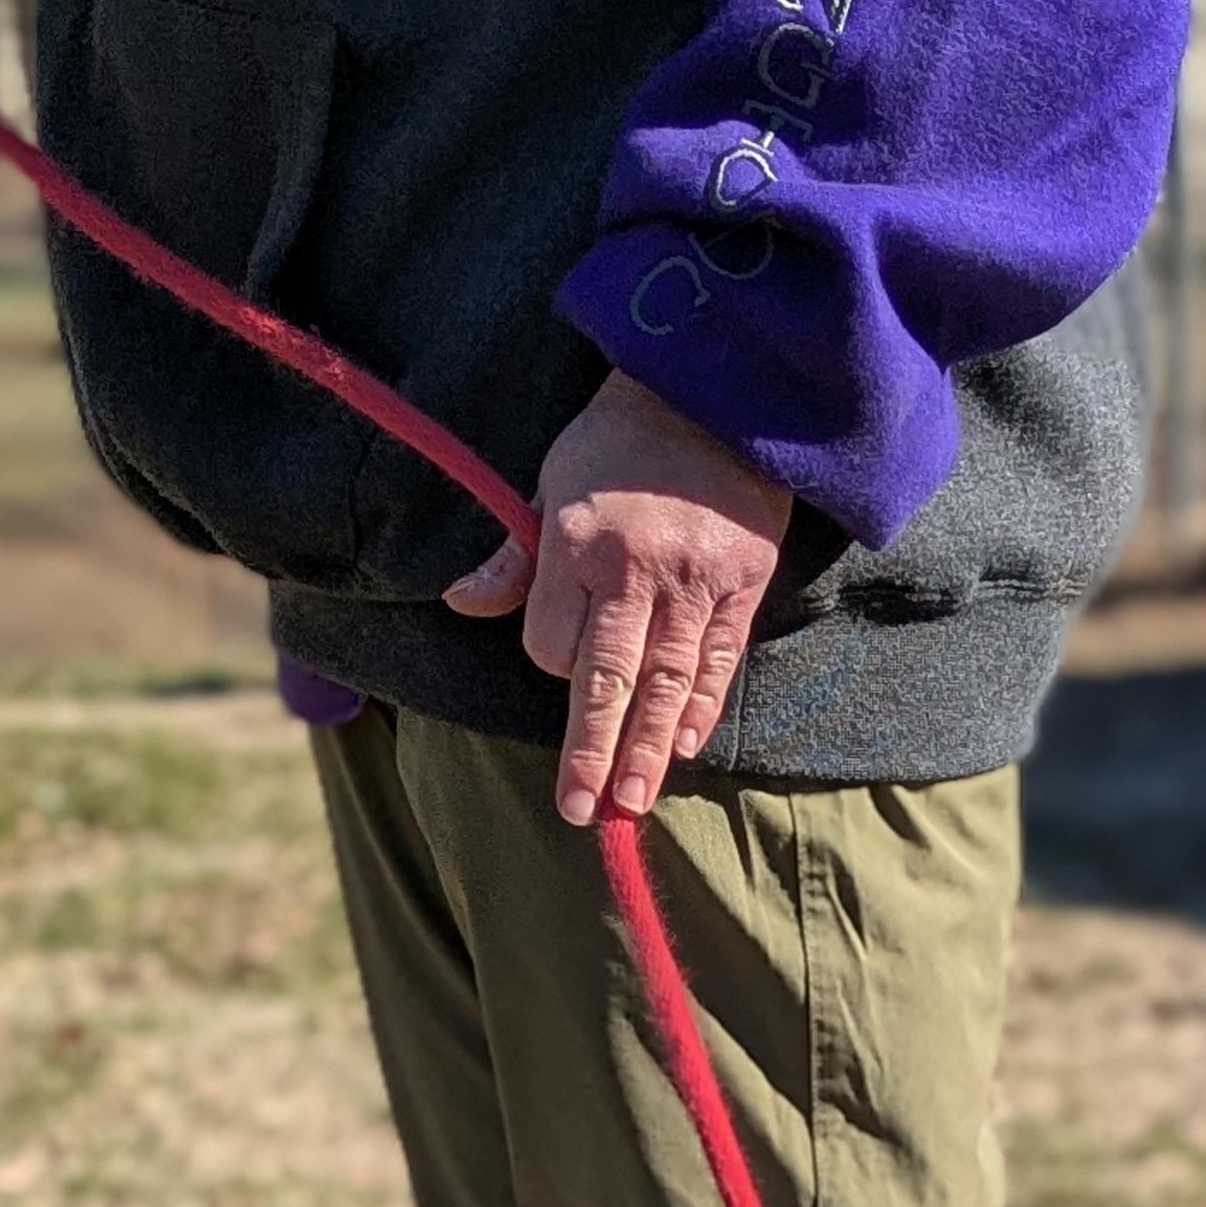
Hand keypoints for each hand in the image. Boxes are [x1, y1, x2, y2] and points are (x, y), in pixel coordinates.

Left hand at [444, 372, 790, 827]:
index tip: (560, 664)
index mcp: (578, 543)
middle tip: (582, 810)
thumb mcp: (551, 484)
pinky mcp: (742, 584)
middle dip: (592, 751)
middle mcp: (635, 569)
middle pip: (607, 681)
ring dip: (648, 751)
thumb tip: (462, 603)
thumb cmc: (618, 444)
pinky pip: (718, 662)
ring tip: (632, 802)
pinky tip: (687, 747)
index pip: (554, 643)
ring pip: (665, 685)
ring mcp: (693, 581)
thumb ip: (515, 557)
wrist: (713, 397)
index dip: (551, 665)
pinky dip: (701, 707)